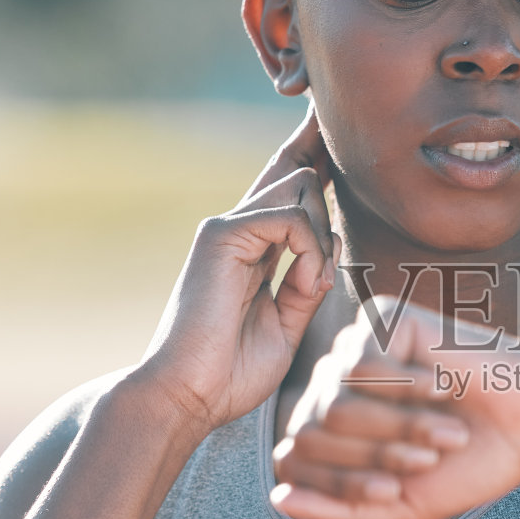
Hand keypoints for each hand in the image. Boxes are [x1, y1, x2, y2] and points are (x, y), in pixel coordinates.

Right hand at [131, 104, 341, 433]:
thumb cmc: (231, 372)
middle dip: (329, 204)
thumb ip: (307, 281)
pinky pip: (293, 219)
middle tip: (318, 271)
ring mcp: (226, 226)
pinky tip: (301, 284)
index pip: (286, 185)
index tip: (328, 121)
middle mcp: (236, 228)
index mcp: (250, 248)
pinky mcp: (222, 234)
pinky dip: (310, 253)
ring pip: (303, 190)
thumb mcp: (286, 323)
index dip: (311, 152)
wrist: (188, 397)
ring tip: (306, 288)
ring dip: (321, 241)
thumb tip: (331, 242)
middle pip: (301, 175)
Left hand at [270, 298, 519, 518]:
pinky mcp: (382, 319)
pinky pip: (365, 366)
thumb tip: (277, 500)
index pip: (291, 460)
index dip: (338, 486)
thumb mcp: (402, 506)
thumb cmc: (471, 463)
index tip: (392, 492)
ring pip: (335, 402)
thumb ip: (339, 513)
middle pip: (309, 432)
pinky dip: (411, 389)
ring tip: (444, 431)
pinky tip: (444, 386)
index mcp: (334, 432)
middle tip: (428, 459)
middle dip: (373, 458)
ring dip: (398, 428)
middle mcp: (335, 386)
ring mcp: (356, 350)